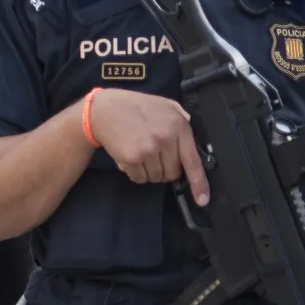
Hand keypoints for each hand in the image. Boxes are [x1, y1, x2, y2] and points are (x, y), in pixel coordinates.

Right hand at [87, 89, 211, 205]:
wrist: (101, 109)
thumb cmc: (133, 106)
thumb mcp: (164, 105)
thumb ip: (181, 120)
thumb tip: (194, 141)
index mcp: (178, 125)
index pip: (193, 161)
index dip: (199, 183)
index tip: (203, 200)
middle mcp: (165, 138)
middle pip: (173, 173)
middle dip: (165, 169)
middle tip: (153, 154)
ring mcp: (148, 149)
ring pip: (156, 177)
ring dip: (149, 171)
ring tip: (140, 152)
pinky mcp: (131, 158)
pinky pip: (140, 178)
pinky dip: (135, 173)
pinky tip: (130, 157)